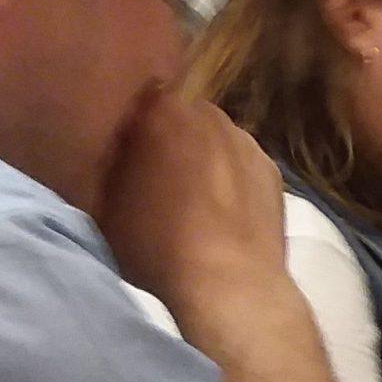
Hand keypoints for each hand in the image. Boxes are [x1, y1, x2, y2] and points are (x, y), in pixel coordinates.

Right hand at [95, 89, 286, 317]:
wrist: (229, 281)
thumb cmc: (156, 244)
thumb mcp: (108, 205)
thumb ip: (112, 164)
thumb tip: (118, 148)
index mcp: (163, 111)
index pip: (142, 99)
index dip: (134, 124)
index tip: (126, 148)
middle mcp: (209, 114)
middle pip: (183, 116)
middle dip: (171, 137)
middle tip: (157, 174)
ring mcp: (247, 142)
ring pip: (216, 140)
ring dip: (204, 157)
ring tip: (194, 197)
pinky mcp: (273, 172)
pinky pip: (242, 165)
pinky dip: (233, 178)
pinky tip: (226, 210)